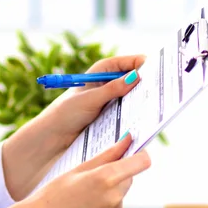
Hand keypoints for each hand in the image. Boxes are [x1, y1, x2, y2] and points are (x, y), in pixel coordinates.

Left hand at [2, 55, 144, 200]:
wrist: (48, 145)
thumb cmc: (63, 116)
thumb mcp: (88, 100)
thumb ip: (112, 89)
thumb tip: (136, 77)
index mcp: (96, 76)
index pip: (120, 64)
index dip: (135, 62)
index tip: (151, 64)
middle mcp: (104, 90)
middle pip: (129, 82)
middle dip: (143, 82)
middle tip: (160, 84)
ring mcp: (108, 108)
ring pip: (131, 101)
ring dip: (142, 101)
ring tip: (156, 102)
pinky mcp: (110, 125)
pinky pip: (127, 118)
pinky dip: (136, 118)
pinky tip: (145, 121)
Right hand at [22, 131, 150, 207]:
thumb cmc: (53, 194)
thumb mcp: (78, 169)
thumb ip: (108, 154)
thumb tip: (128, 139)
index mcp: (106, 178)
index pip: (141, 162)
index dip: (140, 155)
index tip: (134, 153)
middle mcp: (114, 197)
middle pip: (127, 178)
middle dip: (115, 176)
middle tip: (89, 180)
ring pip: (119, 195)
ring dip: (108, 193)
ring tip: (82, 199)